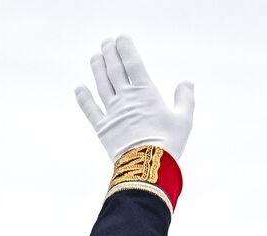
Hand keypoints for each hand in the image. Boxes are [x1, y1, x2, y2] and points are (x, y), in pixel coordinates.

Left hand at [75, 35, 193, 162]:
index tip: (121, 38)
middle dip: (110, 54)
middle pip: (115, 71)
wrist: (148, 166)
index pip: (133, 64)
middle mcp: (126, 98)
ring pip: (102, 86)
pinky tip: (79, 88)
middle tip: (106, 43)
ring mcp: (112, 112)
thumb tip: (186, 83)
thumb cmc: (169, 142)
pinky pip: (91, 110)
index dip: (126, 49)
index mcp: (146, 92)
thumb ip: (185, 98)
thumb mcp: (183, 118)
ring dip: (97, 69)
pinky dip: (84, 99)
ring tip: (95, 57)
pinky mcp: (103, 128)